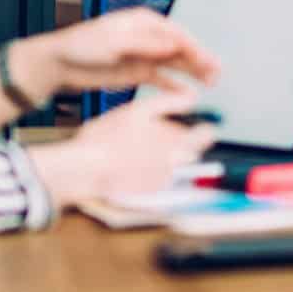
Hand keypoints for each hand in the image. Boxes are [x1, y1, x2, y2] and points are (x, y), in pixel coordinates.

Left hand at [12, 7, 220, 95]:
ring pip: (175, 64)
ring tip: (211, 82)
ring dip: (193, 72)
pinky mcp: (138, 72)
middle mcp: (147, 37)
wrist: (60, 63)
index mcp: (143, 22)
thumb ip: (145, 44)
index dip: (194, 47)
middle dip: (200, 60)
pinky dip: (175, 85)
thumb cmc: (82, 45)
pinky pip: (161, 79)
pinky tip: (189, 92)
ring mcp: (144, 55)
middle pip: (180, 48)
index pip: (176, 34)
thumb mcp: (114, 41)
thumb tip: (172, 45)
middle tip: (217, 73)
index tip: (207, 60)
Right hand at [29, 89, 218, 204]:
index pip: (206, 136)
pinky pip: (159, 180)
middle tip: (159, 137)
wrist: (86, 169)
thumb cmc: (107, 139)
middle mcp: (175, 163)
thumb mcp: (139, 109)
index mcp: (177, 141)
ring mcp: (164, 180)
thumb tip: (190, 98)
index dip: (204, 129)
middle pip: (191, 152)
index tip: (200, 126)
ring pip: (175, 165)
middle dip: (182, 144)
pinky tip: (133, 165)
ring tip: (141, 150)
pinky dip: (152, 173)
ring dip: (166, 158)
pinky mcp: (150, 194)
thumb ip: (169, 102)